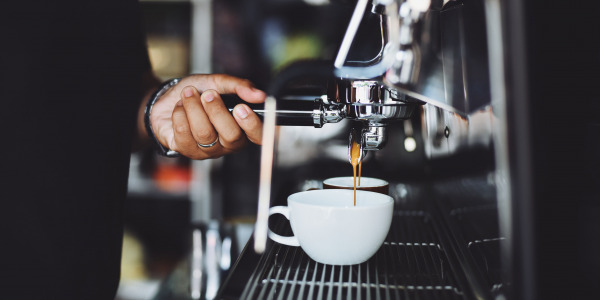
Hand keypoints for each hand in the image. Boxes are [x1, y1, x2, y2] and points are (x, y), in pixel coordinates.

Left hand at [150, 74, 265, 158]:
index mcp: (243, 127)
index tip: (241, 107)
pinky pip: (184, 133)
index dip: (252, 125)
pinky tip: (180, 107)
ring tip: (189, 94)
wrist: (168, 98)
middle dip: (217, 111)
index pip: (259, 136)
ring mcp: (209, 150)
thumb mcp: (219, 82)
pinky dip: (180, 113)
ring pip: (205, 133)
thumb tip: (259, 94)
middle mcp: (228, 143)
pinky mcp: (187, 150)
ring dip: (194, 107)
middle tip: (208, 94)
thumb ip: (239, 86)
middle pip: (232, 136)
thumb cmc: (197, 92)